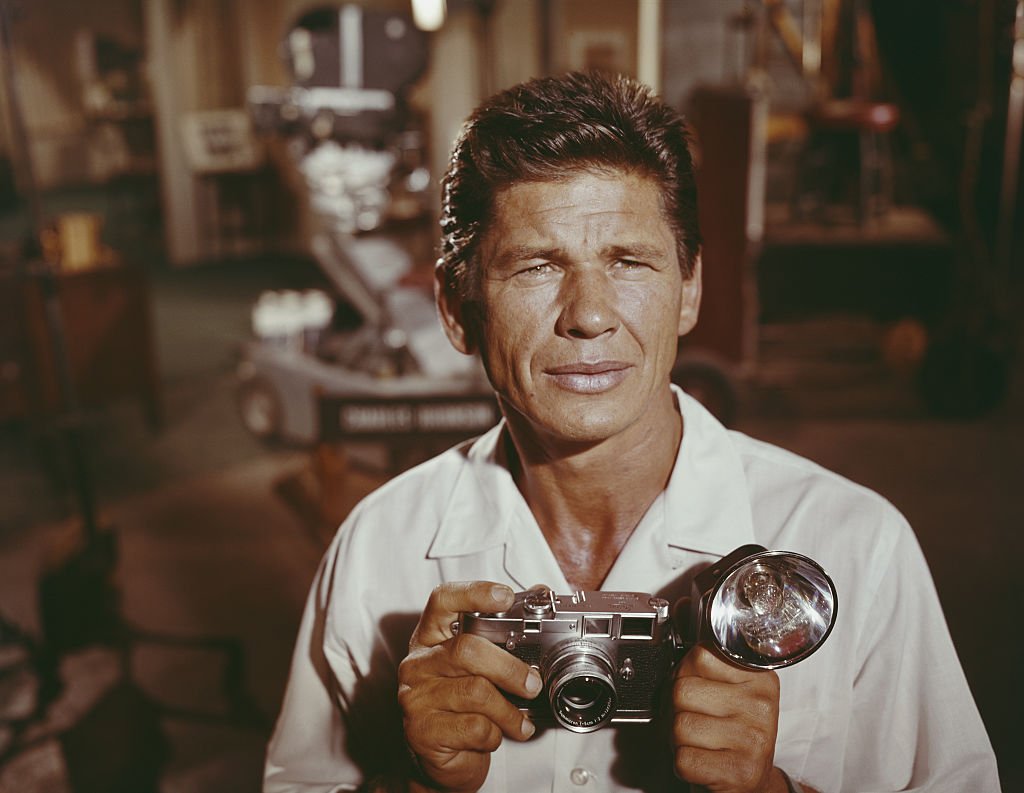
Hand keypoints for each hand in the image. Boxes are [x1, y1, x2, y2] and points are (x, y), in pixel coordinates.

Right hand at [397, 582, 541, 791]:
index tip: (505, 596)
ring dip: (509, 711)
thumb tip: (541, 594)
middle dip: (509, 669)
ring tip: (520, 721)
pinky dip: (494, 734)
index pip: (444, 601)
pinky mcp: (422, 731)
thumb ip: (503, 631)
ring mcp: (416, 696)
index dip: (474, 593)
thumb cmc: (461, 704)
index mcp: (431, 636)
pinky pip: (473, 727)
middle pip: (467, 650)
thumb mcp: (479, 665)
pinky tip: (493, 735)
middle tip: (533, 684)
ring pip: (476, 692)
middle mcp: (419, 662)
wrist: (440, 754)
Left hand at [671, 645, 781, 792]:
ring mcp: (754, 740)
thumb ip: (705, 669)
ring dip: (677, 739)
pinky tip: (703, 761)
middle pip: (682, 690)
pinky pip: (684, 760)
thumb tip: (676, 657)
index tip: (696, 691)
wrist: (750, 782)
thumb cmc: (732, 733)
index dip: (684, 674)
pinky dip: (684, 764)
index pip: (700, 656)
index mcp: (759, 678)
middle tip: (693, 720)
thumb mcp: (727, 691)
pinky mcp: (741, 772)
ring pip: (680, 725)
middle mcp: (761, 706)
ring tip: (699, 742)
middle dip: (675, 709)